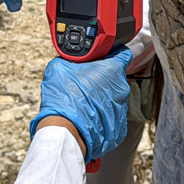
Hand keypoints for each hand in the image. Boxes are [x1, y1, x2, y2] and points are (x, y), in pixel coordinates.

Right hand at [29, 47, 133, 162]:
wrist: (65, 130)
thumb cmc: (65, 98)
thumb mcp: (60, 67)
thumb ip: (72, 59)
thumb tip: (70, 59)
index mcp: (113, 70)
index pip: (123, 54)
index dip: (114, 53)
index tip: (105, 56)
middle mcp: (122, 89)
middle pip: (115, 78)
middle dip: (102, 79)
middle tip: (85, 82)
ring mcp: (122, 109)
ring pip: (113, 99)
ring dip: (102, 98)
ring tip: (84, 102)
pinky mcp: (119, 127)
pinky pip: (111, 117)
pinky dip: (101, 116)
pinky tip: (87, 116)